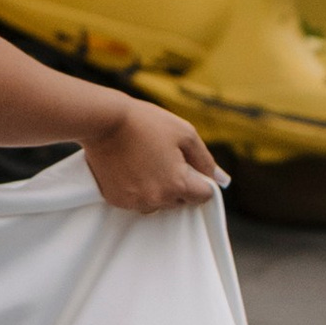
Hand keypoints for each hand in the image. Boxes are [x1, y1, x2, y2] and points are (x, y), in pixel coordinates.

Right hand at [78, 98, 228, 213]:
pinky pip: (136, 200)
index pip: (203, 196)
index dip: (200, 180)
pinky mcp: (116, 200)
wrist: (103, 121)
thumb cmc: (146, 123)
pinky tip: (131, 167)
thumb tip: (221, 180)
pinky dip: (137, 188)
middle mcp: (156, 199)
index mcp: (177, 184)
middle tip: (164, 157)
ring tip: (145, 160)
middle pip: (179, 200)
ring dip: (157, 188)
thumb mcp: (184, 133)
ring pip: (157, 203)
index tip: (188, 165)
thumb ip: (205, 160)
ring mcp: (134, 202)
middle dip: (178, 183)